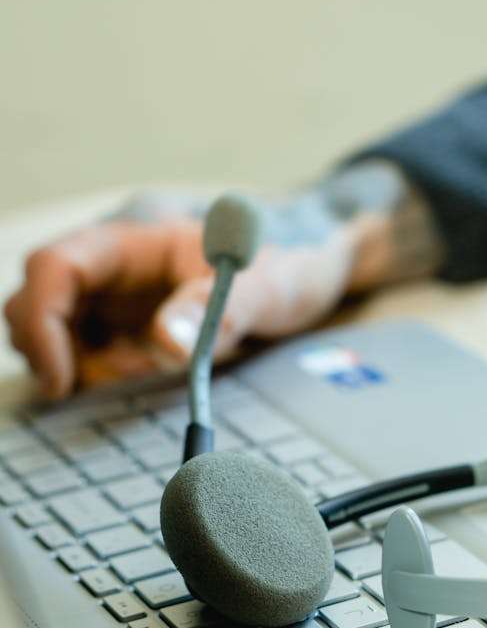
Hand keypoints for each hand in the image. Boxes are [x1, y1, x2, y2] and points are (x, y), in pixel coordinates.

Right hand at [4, 167, 441, 399]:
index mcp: (135, 241)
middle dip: (53, 350)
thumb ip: (219, 309)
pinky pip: (84, 355)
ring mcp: (114, 297)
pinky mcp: (124, 327)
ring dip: (81, 367)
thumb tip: (167, 343)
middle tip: (101, 386)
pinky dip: (99, 376)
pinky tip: (147, 376)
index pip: (55, 265)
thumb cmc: (288, 265)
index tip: (62, 377)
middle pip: (36, 300)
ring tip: (146, 374)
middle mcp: (113, 268)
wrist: (308, 274)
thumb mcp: (267, 286)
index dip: (42, 319)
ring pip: (55, 333)